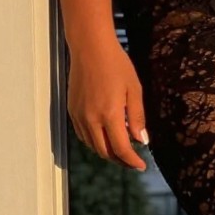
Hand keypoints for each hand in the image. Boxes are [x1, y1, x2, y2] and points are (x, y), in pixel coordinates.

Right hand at [67, 36, 148, 170]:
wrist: (90, 48)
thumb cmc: (116, 65)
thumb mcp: (134, 89)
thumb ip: (137, 117)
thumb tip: (142, 140)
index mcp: (109, 114)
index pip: (121, 149)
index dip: (132, 161)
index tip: (141, 166)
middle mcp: (91, 119)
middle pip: (105, 152)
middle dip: (120, 160)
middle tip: (133, 161)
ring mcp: (79, 115)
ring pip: (92, 146)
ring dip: (107, 152)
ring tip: (121, 149)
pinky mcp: (72, 110)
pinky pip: (83, 135)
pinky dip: (94, 141)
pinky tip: (105, 136)